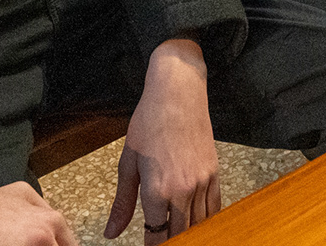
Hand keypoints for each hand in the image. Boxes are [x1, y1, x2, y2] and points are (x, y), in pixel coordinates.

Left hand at [105, 40, 217, 243]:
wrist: (178, 94)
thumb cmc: (149, 123)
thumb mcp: (128, 163)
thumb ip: (122, 203)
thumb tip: (111, 232)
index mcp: (156, 190)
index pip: (156, 234)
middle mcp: (182, 191)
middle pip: (179, 233)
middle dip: (170, 242)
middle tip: (162, 242)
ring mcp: (201, 183)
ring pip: (199, 224)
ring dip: (189, 234)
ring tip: (179, 238)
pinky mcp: (214, 174)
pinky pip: (213, 208)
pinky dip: (206, 220)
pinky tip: (198, 224)